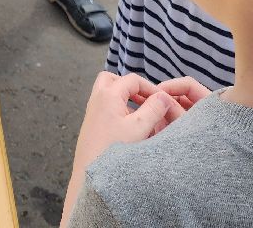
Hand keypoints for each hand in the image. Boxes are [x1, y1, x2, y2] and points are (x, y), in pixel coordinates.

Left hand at [70, 72, 211, 172]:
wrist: (89, 172)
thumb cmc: (113, 149)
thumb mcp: (139, 128)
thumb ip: (153, 109)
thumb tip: (163, 96)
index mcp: (108, 94)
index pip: (133, 80)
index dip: (150, 87)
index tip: (163, 101)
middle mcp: (97, 98)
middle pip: (113, 80)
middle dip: (132, 87)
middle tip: (145, 100)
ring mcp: (92, 111)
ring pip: (108, 93)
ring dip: (125, 98)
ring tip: (140, 114)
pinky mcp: (91, 124)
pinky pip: (105, 107)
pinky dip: (118, 109)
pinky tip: (129, 127)